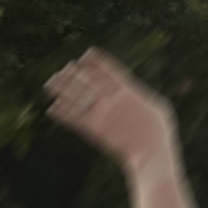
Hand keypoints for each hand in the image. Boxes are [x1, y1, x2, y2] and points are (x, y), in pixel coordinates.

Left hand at [45, 51, 182, 183]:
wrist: (150, 153)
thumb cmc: (158, 130)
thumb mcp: (155, 105)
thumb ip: (138, 95)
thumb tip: (128, 89)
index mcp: (128, 91)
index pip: (108, 72)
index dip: (96, 62)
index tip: (86, 55)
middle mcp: (111, 100)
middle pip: (88, 82)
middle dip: (74, 74)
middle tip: (64, 68)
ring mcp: (101, 115)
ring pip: (77, 98)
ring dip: (62, 90)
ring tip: (50, 83)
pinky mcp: (93, 130)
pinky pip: (73, 120)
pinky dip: (62, 114)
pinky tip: (52, 109)